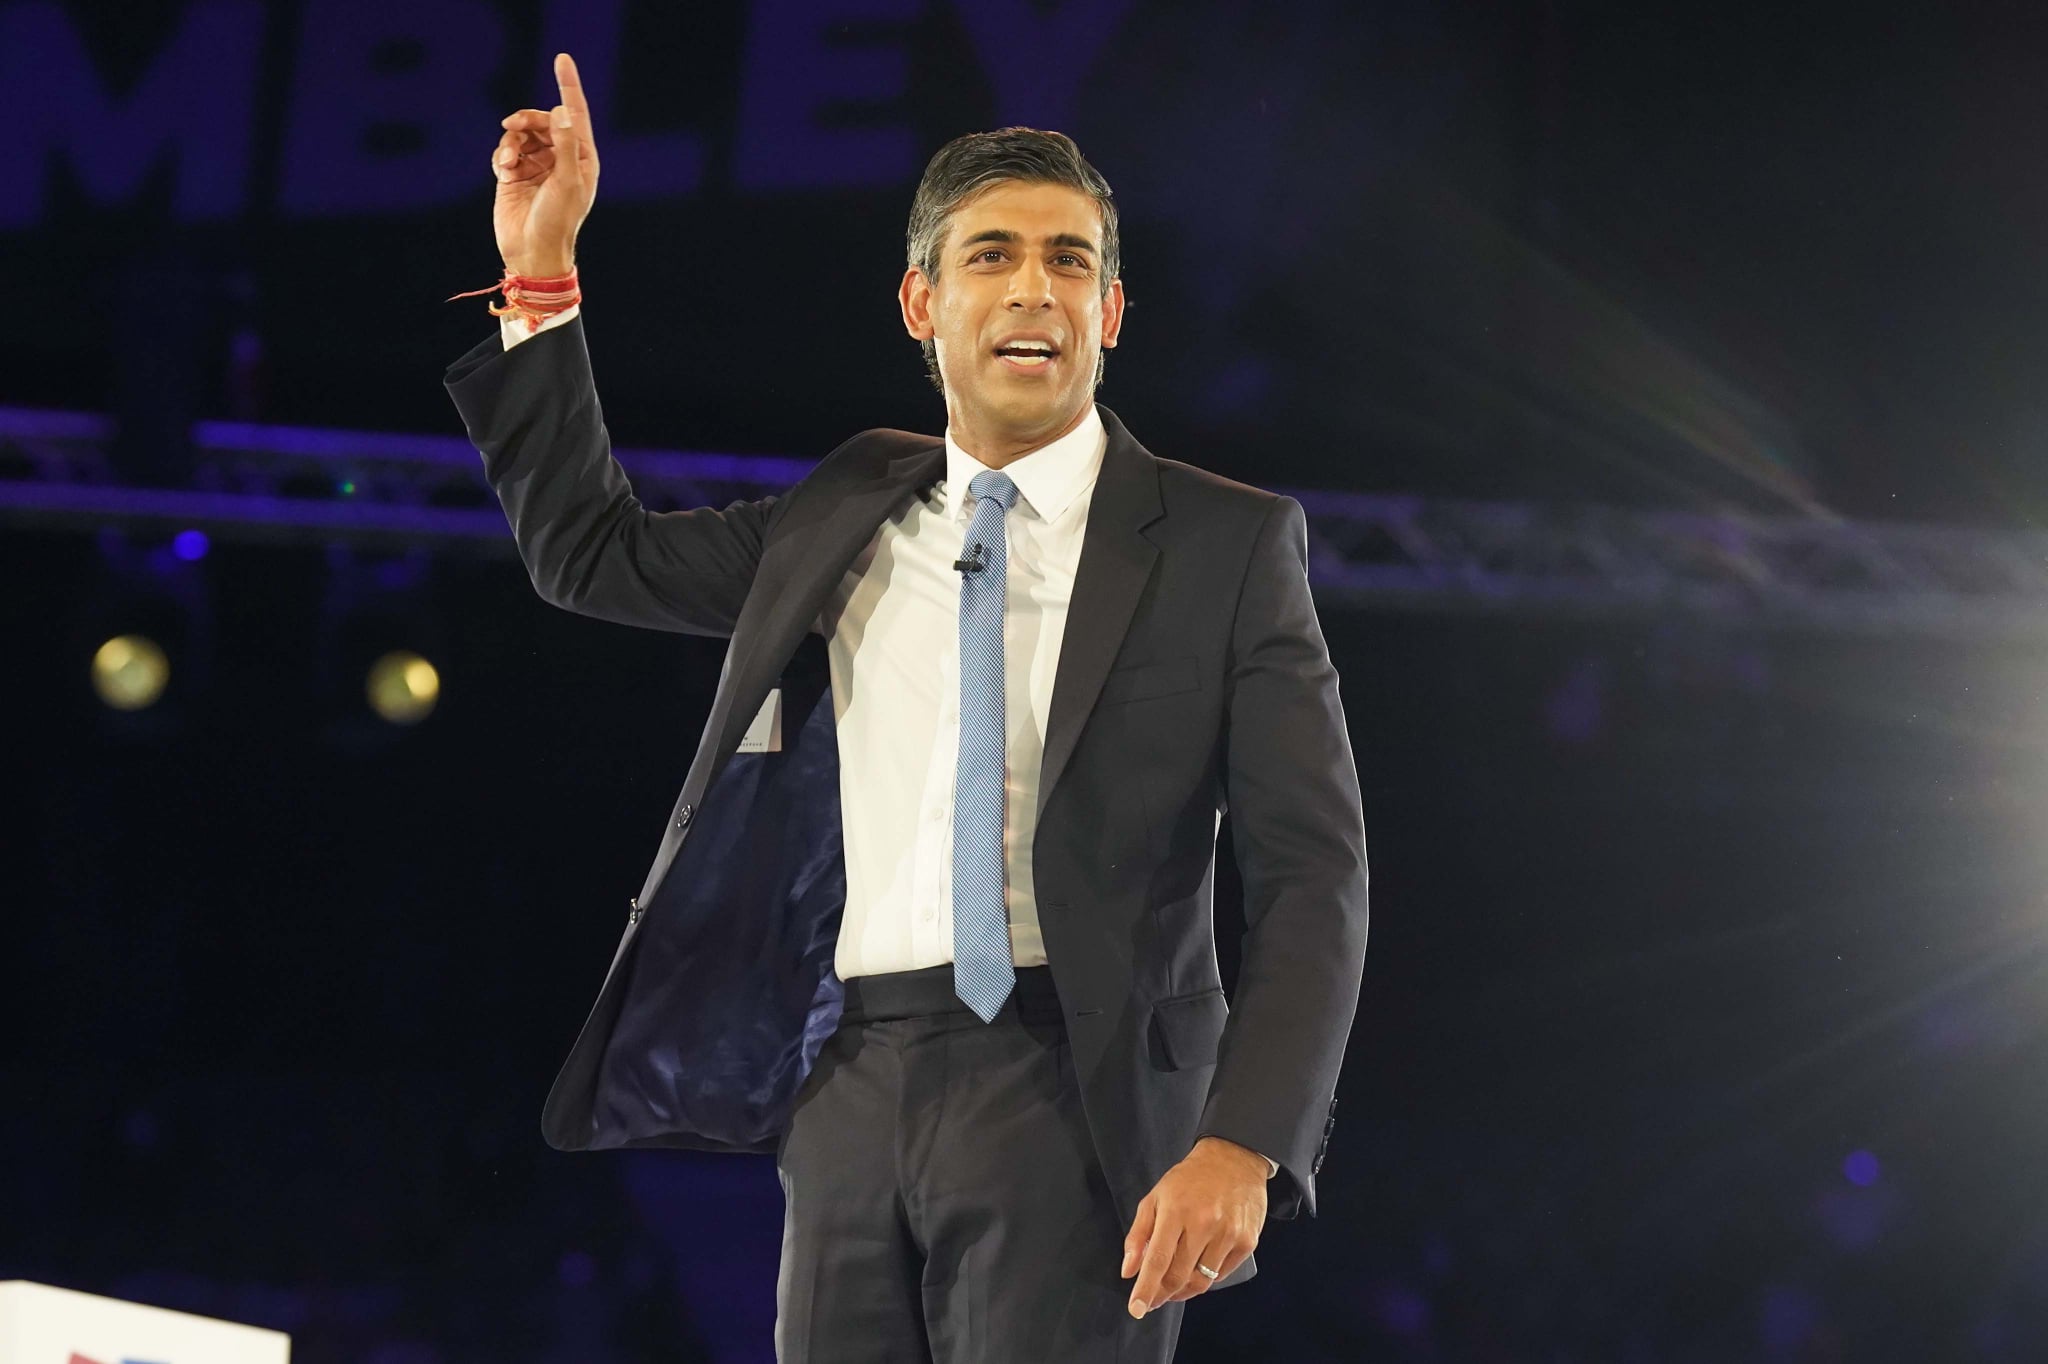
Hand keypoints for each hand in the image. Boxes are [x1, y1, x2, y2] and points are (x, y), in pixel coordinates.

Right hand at [490, 52, 600, 276]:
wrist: (532, 252)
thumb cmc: (557, 221)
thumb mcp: (566, 182)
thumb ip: (565, 145)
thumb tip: (561, 111)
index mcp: (582, 158)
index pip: (575, 114)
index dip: (568, 85)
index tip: (561, 58)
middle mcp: (561, 158)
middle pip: (543, 120)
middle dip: (527, 118)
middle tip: (513, 125)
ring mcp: (537, 166)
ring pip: (521, 133)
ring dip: (511, 140)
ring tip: (507, 159)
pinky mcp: (514, 174)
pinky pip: (506, 150)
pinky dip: (502, 155)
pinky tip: (503, 170)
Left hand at [1120, 1136, 1266, 1317]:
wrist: (1234, 1159)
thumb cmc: (1190, 1179)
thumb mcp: (1156, 1197)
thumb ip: (1138, 1235)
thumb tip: (1128, 1271)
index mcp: (1176, 1211)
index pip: (1158, 1260)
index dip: (1145, 1289)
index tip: (1136, 1309)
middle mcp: (1204, 1224)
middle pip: (1178, 1276)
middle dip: (1161, 1294)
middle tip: (1151, 1300)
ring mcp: (1228, 1234)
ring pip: (1201, 1281)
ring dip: (1182, 1291)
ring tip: (1171, 1289)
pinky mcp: (1247, 1242)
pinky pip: (1221, 1274)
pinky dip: (1205, 1279)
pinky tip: (1196, 1270)